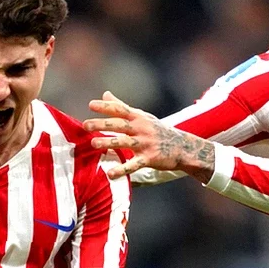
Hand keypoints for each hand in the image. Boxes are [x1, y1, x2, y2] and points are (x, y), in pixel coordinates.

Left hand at [83, 91, 213, 180]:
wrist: (183, 147)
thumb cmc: (157, 130)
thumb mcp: (141, 116)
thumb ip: (121, 106)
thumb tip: (105, 94)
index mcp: (138, 117)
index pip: (120, 109)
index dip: (106, 107)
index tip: (91, 105)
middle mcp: (141, 128)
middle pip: (119, 124)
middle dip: (102, 124)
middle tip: (85, 125)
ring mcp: (145, 143)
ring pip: (124, 142)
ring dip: (108, 142)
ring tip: (93, 144)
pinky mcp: (149, 158)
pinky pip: (133, 164)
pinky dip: (122, 169)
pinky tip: (110, 174)